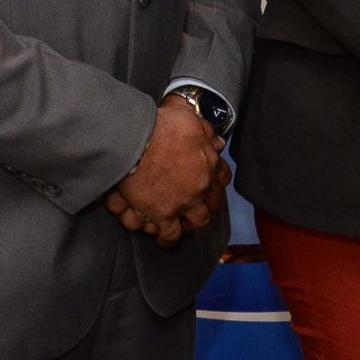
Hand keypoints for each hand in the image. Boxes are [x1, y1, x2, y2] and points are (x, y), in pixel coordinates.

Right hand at [113, 101, 225, 246]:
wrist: (137, 141)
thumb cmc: (162, 126)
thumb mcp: (191, 120)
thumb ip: (205, 131)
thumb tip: (216, 141)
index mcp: (210, 163)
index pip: (222, 177)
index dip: (215, 182)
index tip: (210, 185)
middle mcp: (201, 186)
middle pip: (211, 204)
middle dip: (205, 206)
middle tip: (196, 208)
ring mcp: (184, 202)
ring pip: (196, 222)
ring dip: (190, 224)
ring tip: (183, 225)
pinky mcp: (163, 214)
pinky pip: (170, 234)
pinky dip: (167, 238)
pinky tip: (164, 239)